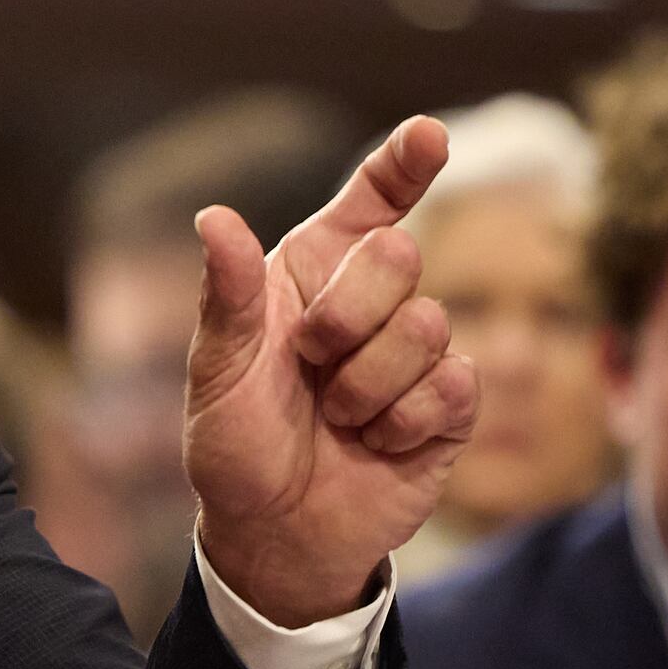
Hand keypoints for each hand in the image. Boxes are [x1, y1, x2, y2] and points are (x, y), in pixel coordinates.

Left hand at [184, 117, 477, 625]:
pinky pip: (453, 385)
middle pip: (400, 255)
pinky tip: (375, 444)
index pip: (370, 203)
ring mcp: (417, 352)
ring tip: (336, 419)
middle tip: (312, 361)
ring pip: (428, 327)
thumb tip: (214, 218)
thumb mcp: (217, 373)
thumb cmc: (237, 446)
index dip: (401, 165)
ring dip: (367, 385)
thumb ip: (228, 296)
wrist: (274, 532)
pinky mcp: (451, 407)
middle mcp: (371, 303)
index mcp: (312, 274)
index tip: (427, 135)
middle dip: (348, 315)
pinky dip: (401, 422)